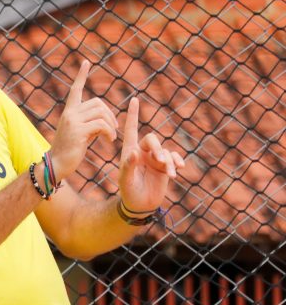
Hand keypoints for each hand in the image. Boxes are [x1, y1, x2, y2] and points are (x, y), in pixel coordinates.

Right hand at [50, 60, 117, 178]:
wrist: (56, 165)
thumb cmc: (69, 151)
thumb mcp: (78, 132)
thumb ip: (88, 121)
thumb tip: (103, 117)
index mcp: (68, 112)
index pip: (75, 89)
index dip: (81, 75)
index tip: (86, 62)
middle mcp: (69, 113)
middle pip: (98, 102)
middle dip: (110, 115)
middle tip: (113, 129)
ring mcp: (72, 121)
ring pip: (101, 113)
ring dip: (111, 125)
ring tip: (112, 137)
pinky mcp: (78, 131)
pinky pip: (101, 125)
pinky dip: (109, 132)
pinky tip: (110, 140)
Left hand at [117, 97, 184, 211]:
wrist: (140, 205)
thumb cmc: (128, 192)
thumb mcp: (126, 180)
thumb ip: (129, 166)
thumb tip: (136, 152)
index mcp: (130, 151)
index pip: (131, 130)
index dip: (133, 115)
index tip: (134, 99)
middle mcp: (143, 152)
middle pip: (152, 139)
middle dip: (158, 148)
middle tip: (160, 161)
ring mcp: (155, 159)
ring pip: (166, 150)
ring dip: (169, 161)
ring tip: (170, 173)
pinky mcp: (166, 166)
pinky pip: (175, 158)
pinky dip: (177, 162)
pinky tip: (179, 169)